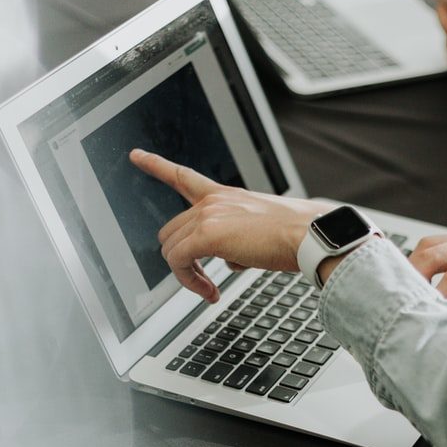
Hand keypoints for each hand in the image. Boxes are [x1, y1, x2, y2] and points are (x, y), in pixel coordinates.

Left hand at [130, 149, 331, 300]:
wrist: (310, 236)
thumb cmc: (297, 236)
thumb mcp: (262, 231)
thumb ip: (239, 240)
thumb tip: (231, 261)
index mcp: (226, 195)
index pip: (184, 176)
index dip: (156, 165)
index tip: (136, 155)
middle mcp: (214, 200)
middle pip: (171, 231)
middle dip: (182, 258)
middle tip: (204, 279)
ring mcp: (208, 215)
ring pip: (171, 249)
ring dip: (187, 274)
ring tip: (210, 289)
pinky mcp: (207, 235)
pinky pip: (179, 262)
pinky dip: (189, 281)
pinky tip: (210, 291)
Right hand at [409, 231, 446, 341]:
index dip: (437, 296)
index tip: (425, 315)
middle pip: (436, 251)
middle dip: (414, 275)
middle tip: (401, 300)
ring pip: (434, 243)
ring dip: (416, 264)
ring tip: (406, 290)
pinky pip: (442, 244)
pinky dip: (426, 259)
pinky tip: (419, 278)